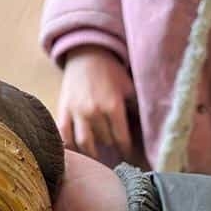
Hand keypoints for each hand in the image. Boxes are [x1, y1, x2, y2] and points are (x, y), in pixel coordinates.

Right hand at [58, 46, 135, 160]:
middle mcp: (94, 111)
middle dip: (110, 146)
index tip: (127, 156)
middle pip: (104, 141)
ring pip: (84, 144)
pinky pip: (64, 136)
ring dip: (92, 152)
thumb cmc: (111, 73)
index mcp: (113, 106)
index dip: (126, 150)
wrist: (87, 55)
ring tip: (96, 156)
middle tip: (113, 151)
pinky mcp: (63, 111)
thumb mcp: (129, 88)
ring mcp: (76, 112)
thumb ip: (136, 109)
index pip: (121, 138)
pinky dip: (70, 147)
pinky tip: (76, 151)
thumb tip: (147, 130)